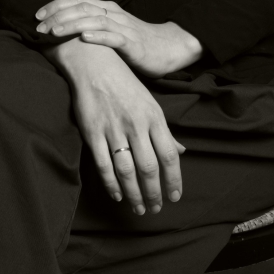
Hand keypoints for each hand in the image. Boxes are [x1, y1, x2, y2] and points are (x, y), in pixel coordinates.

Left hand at [36, 0, 203, 77]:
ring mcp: (123, 27)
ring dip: (72, 25)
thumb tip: (63, 29)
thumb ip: (92, 25)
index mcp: (107, 9)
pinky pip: (114, 37)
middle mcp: (113, 13)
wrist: (168, 47)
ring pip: (94, 20)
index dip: (56, 5)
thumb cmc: (135, 41)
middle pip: (82, 7)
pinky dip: (99, 36)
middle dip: (57, 16)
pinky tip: (85, 38)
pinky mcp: (133, 43)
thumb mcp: (111, 29)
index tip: (38, 15)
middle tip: (39, 27)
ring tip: (54, 32)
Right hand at [43, 38, 185, 213]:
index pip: (169, 155)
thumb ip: (164, 130)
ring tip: (139, 208)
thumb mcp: (150, 103)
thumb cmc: (125, 84)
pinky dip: (111, 184)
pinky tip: (117, 195)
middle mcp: (136, 124)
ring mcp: (114, 129)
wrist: (94, 63)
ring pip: (127, 171)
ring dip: (134, 194)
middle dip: (154, 193)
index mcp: (154, 117)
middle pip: (149, 168)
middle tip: (155, 209)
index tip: (174, 197)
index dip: (174, 180)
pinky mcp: (93, 132)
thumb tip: (180, 151)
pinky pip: (104, 164)